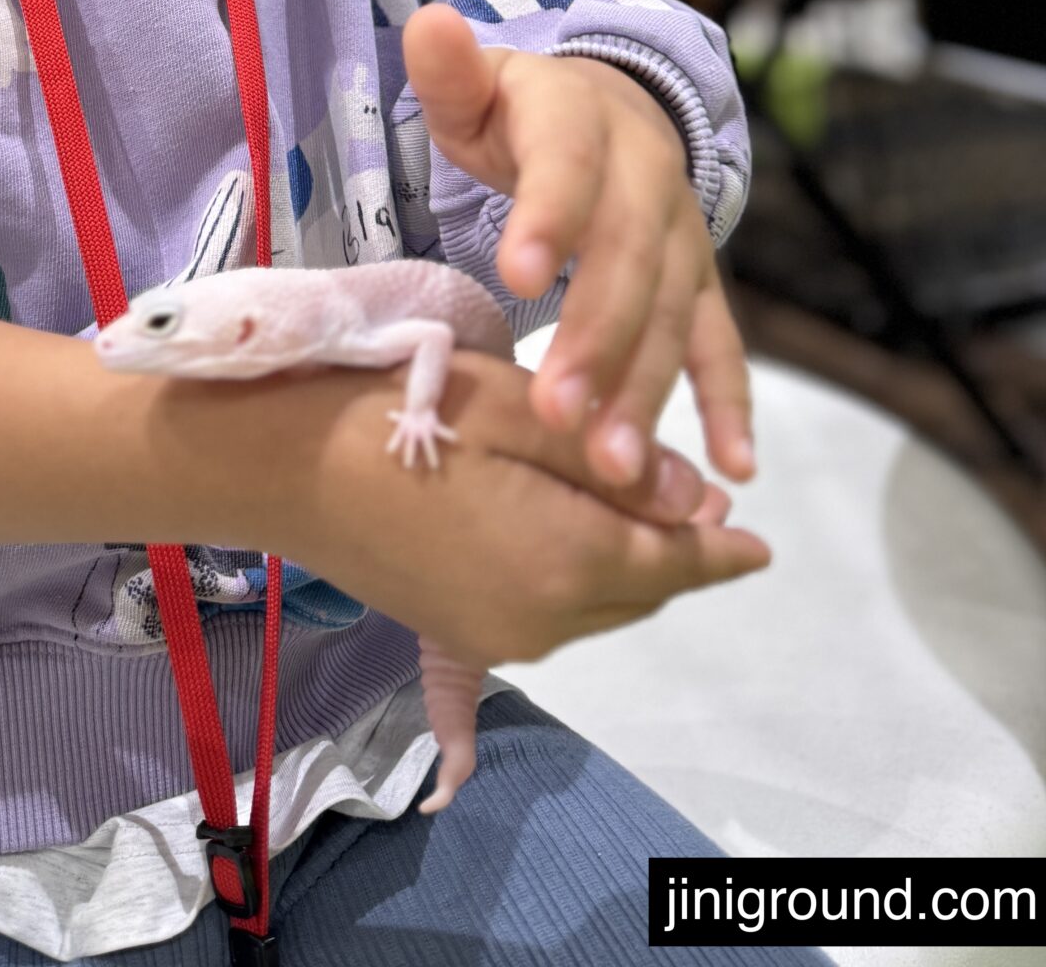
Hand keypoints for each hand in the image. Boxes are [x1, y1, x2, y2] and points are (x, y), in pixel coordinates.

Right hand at [271, 347, 766, 670]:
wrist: (282, 461)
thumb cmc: (404, 410)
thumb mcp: (519, 411)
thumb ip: (615, 463)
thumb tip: (697, 505)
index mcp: (567, 563)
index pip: (674, 561)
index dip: (721, 550)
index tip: (763, 546)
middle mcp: (542, 621)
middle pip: (638, 590)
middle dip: (674, 554)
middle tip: (699, 504)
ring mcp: (494, 635)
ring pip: (593, 605)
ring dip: (624, 566)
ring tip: (639, 511)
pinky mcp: (455, 631)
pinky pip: (541, 620)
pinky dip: (572, 591)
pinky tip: (556, 590)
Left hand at [404, 1, 753, 489]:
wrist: (607, 106)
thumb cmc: (516, 112)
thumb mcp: (475, 86)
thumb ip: (450, 70)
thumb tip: (429, 22)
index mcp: (581, 121)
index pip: (567, 168)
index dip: (549, 217)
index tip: (517, 276)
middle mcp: (647, 176)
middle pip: (628, 258)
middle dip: (596, 336)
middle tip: (556, 413)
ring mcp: (681, 233)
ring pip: (672, 313)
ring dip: (647, 388)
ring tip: (614, 466)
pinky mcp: (700, 281)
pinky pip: (720, 342)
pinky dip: (730, 403)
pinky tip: (731, 468)